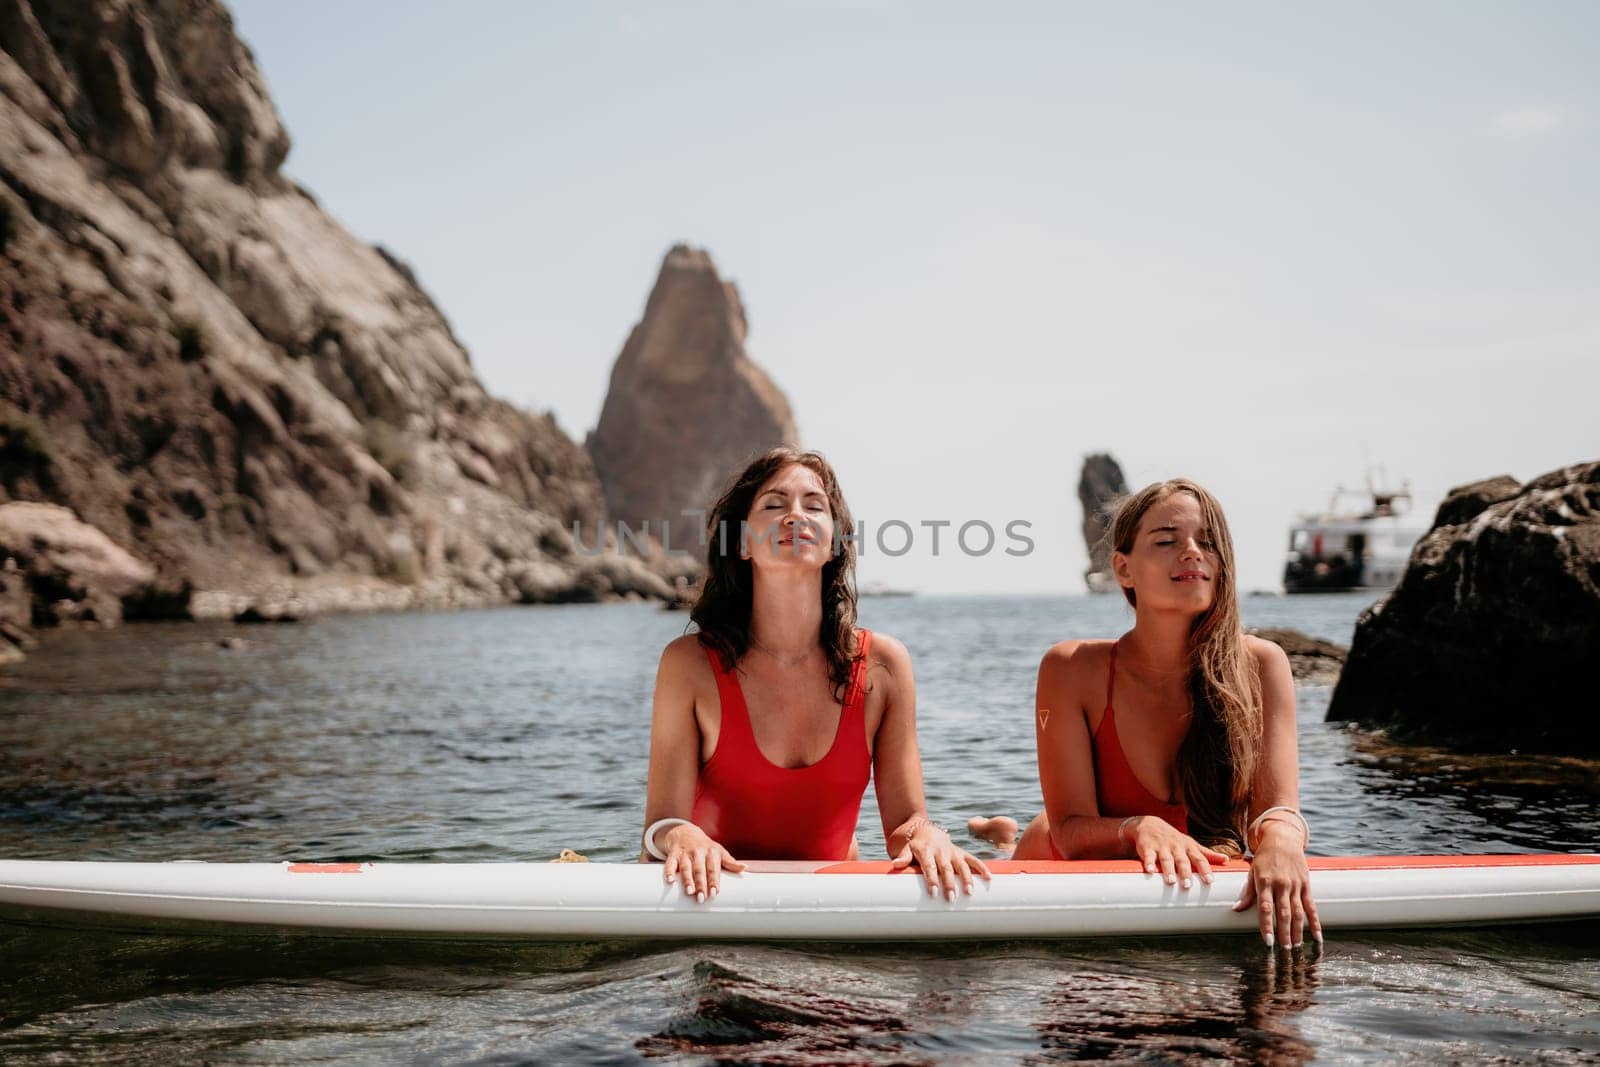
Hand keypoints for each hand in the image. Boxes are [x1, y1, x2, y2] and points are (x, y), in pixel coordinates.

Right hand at [657, 822, 746, 903]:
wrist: (686, 832)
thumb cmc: (705, 846)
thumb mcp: (719, 851)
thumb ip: (730, 862)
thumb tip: (745, 869)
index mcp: (712, 852)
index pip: (713, 869)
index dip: (714, 881)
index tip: (714, 893)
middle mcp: (698, 852)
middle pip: (700, 870)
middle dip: (701, 884)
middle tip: (702, 898)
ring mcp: (685, 852)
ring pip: (686, 867)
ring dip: (687, 880)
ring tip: (689, 892)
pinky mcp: (673, 853)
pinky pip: (670, 863)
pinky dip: (669, 871)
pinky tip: (670, 881)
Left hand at [891, 821, 991, 900]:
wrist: (925, 829)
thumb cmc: (914, 846)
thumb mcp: (906, 849)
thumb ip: (902, 857)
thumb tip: (894, 864)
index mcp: (926, 851)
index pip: (929, 867)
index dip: (931, 879)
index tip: (934, 893)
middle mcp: (941, 851)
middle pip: (946, 868)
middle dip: (949, 883)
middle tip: (951, 898)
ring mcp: (952, 851)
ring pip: (961, 865)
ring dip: (966, 878)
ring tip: (970, 892)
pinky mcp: (961, 852)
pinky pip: (973, 859)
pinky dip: (981, 867)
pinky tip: (989, 878)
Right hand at [1125, 815, 1228, 889]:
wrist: (1149, 824)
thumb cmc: (1174, 839)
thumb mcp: (1191, 844)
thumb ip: (1207, 853)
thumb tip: (1226, 859)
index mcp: (1188, 847)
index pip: (1199, 859)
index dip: (1205, 870)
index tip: (1209, 881)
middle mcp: (1176, 847)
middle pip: (1182, 860)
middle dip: (1185, 872)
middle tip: (1188, 886)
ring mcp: (1162, 847)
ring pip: (1166, 859)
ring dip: (1168, 870)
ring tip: (1171, 881)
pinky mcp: (1147, 847)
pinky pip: (1148, 856)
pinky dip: (1148, 863)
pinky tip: (1149, 871)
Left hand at [1232, 819, 1320, 947]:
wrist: (1282, 840)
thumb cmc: (1264, 858)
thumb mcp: (1252, 872)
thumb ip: (1248, 893)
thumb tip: (1236, 909)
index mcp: (1264, 882)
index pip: (1265, 908)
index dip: (1266, 926)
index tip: (1267, 942)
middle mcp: (1281, 884)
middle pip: (1283, 913)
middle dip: (1284, 933)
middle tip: (1285, 950)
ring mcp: (1295, 885)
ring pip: (1298, 912)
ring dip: (1298, 931)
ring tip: (1297, 946)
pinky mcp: (1306, 885)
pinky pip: (1311, 906)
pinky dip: (1315, 922)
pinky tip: (1317, 937)